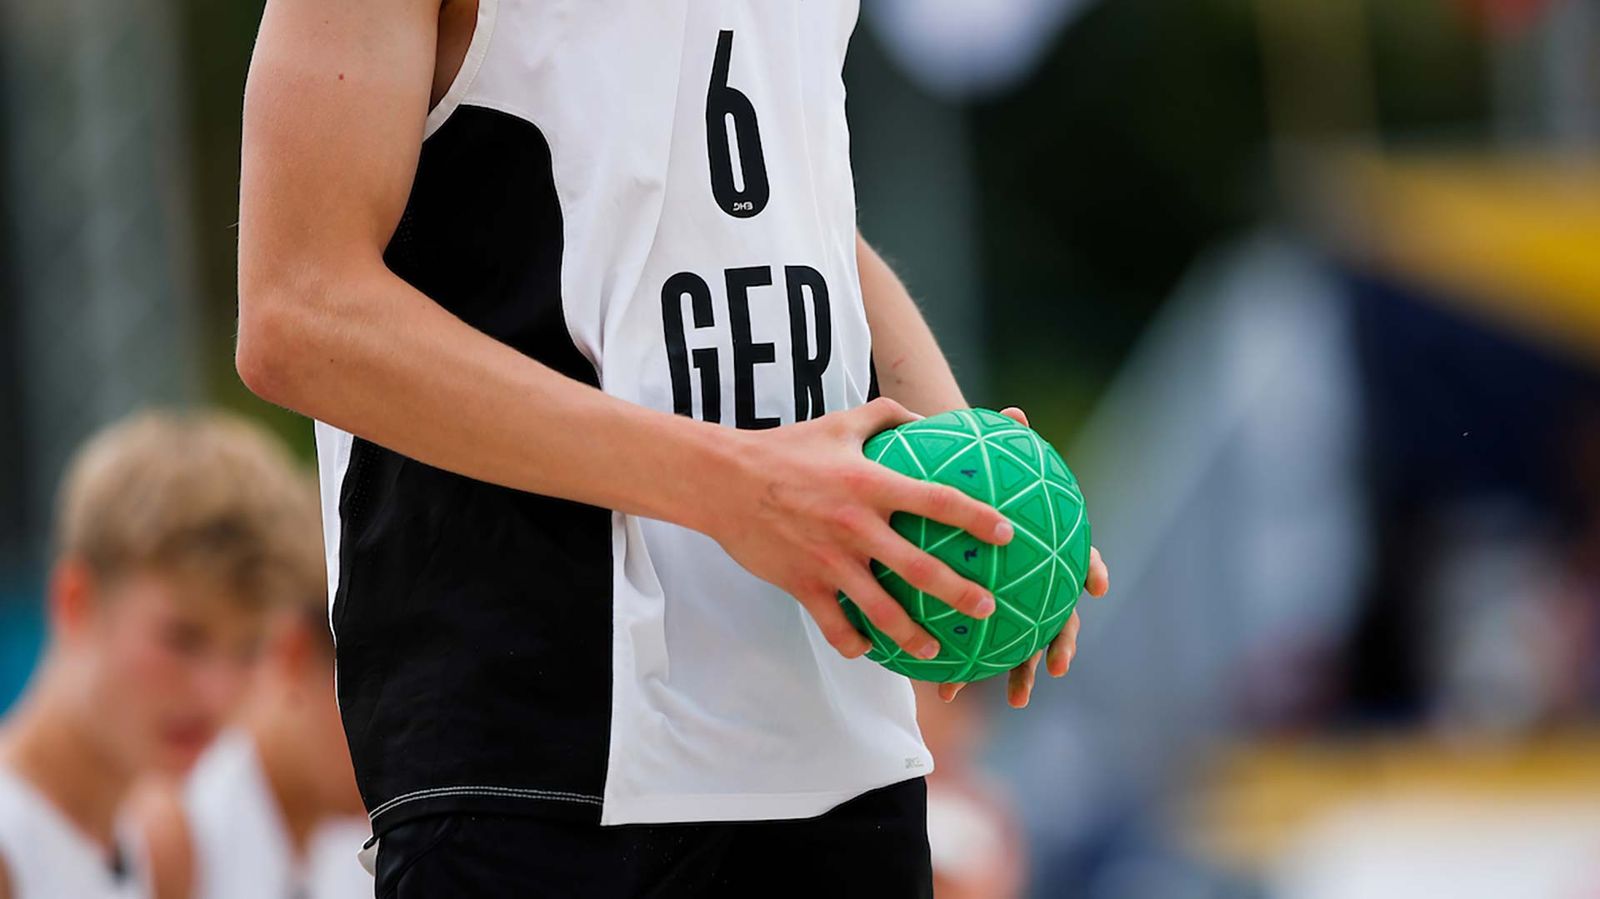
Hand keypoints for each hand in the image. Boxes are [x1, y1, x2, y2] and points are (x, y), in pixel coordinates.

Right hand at [707, 397, 1013, 659]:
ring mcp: (829, 561)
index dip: (975, 518)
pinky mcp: (803, 585)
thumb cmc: (787, 448)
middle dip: (959, 593)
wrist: (724, 481)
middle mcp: (855, 526)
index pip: (936, 501)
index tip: (1007, 534)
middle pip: (919, 569)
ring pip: (881, 611)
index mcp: (870, 484)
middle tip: (987, 608)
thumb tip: (928, 418)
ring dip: (913, 636)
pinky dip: (855, 643)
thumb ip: (888, 417)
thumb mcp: (840, 423)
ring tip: (936, 650)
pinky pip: (836, 626)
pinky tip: (870, 650)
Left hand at [936, 406, 1109, 706]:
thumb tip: (1013, 411)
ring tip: (1007, 699)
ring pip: (1018, 643)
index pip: (1077, 558)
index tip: (1097, 587)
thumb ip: (1004, 441)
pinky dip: (960, 668)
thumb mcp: (990, 460)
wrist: (959, 500)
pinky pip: (974, 647)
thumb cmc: (980, 480)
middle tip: (1054, 669)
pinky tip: (940, 689)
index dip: (1090, 570)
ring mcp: (1012, 604)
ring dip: (1012, 671)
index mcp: (1048, 548)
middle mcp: (1037, 582)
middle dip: (1055, 645)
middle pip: (1055, 616)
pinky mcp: (982, 620)